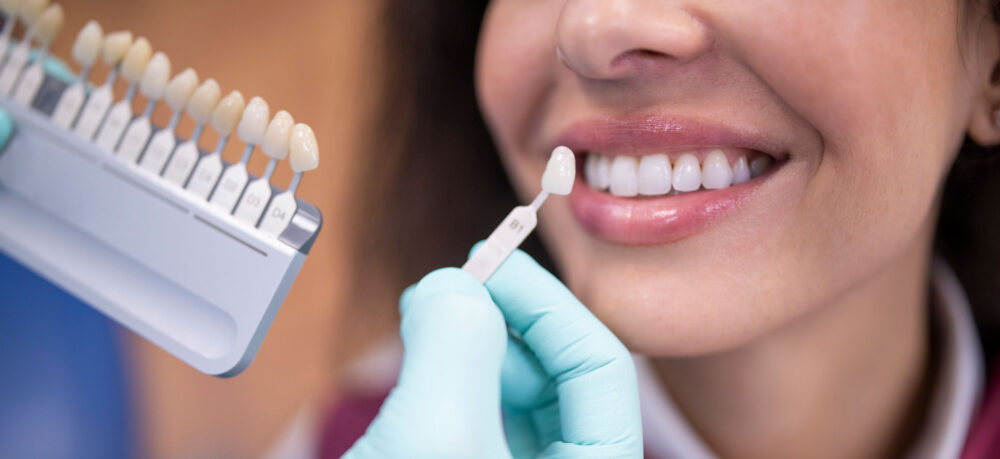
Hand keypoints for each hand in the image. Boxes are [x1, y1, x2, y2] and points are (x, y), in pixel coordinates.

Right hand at [343, 247, 641, 457]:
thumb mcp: (432, 433)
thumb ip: (456, 343)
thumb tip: (454, 285)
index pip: (601, 366)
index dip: (546, 301)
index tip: (492, 262)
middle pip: (562, 375)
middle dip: (504, 319)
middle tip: (452, 284)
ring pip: (519, 394)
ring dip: (474, 344)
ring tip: (426, 315)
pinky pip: (484, 416)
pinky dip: (453, 376)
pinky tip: (421, 355)